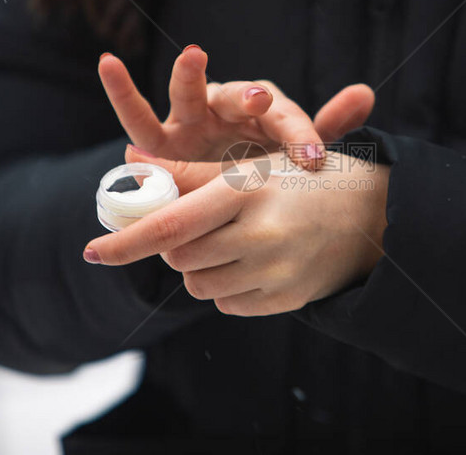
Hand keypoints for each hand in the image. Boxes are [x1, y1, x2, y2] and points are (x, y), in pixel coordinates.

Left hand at [83, 146, 388, 315]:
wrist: (374, 215)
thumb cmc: (305, 180)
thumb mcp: (252, 167)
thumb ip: (191, 172)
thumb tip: (133, 162)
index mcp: (247, 192)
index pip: (172, 223)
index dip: (126, 240)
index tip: (92, 252)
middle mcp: (260, 235)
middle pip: (180, 256)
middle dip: (176, 243)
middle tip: (198, 224)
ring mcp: (275, 273)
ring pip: (200, 284)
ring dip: (199, 265)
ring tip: (229, 240)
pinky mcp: (286, 301)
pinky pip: (228, 304)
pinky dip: (226, 285)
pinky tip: (253, 261)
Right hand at [99, 46, 374, 169]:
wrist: (221, 199)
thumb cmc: (260, 167)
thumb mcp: (295, 154)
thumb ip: (325, 128)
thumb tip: (366, 91)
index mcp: (264, 113)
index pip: (284, 117)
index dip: (300, 135)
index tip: (316, 159)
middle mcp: (227, 109)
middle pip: (239, 96)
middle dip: (250, 97)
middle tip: (261, 100)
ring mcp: (190, 120)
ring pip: (188, 95)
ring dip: (189, 76)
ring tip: (196, 56)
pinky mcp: (160, 143)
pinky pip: (138, 120)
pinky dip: (123, 93)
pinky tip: (110, 65)